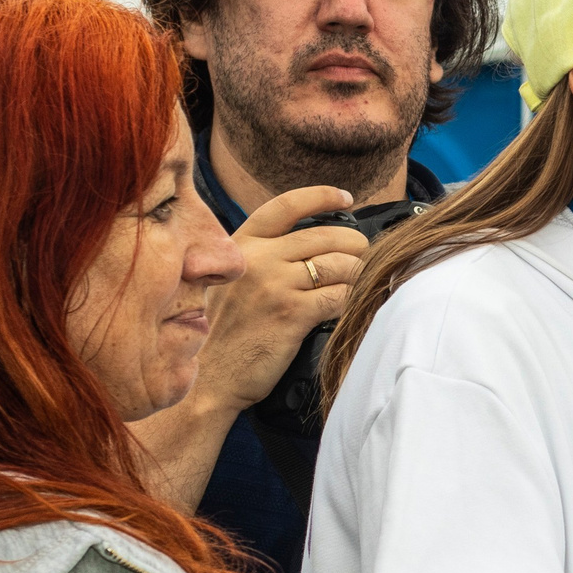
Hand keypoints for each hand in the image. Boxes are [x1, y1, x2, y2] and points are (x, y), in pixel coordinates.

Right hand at [191, 186, 369, 411]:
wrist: (208, 377)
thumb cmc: (223, 334)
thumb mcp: (231, 282)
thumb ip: (264, 259)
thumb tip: (313, 246)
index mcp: (242, 245)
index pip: (286, 205)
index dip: (322, 196)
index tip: (345, 197)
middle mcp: (258, 258)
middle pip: (326, 235)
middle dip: (355, 245)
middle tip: (363, 258)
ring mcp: (275, 284)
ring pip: (339, 264)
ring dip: (358, 275)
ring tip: (359, 286)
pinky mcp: (292, 312)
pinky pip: (340, 295)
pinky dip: (353, 300)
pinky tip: (351, 307)